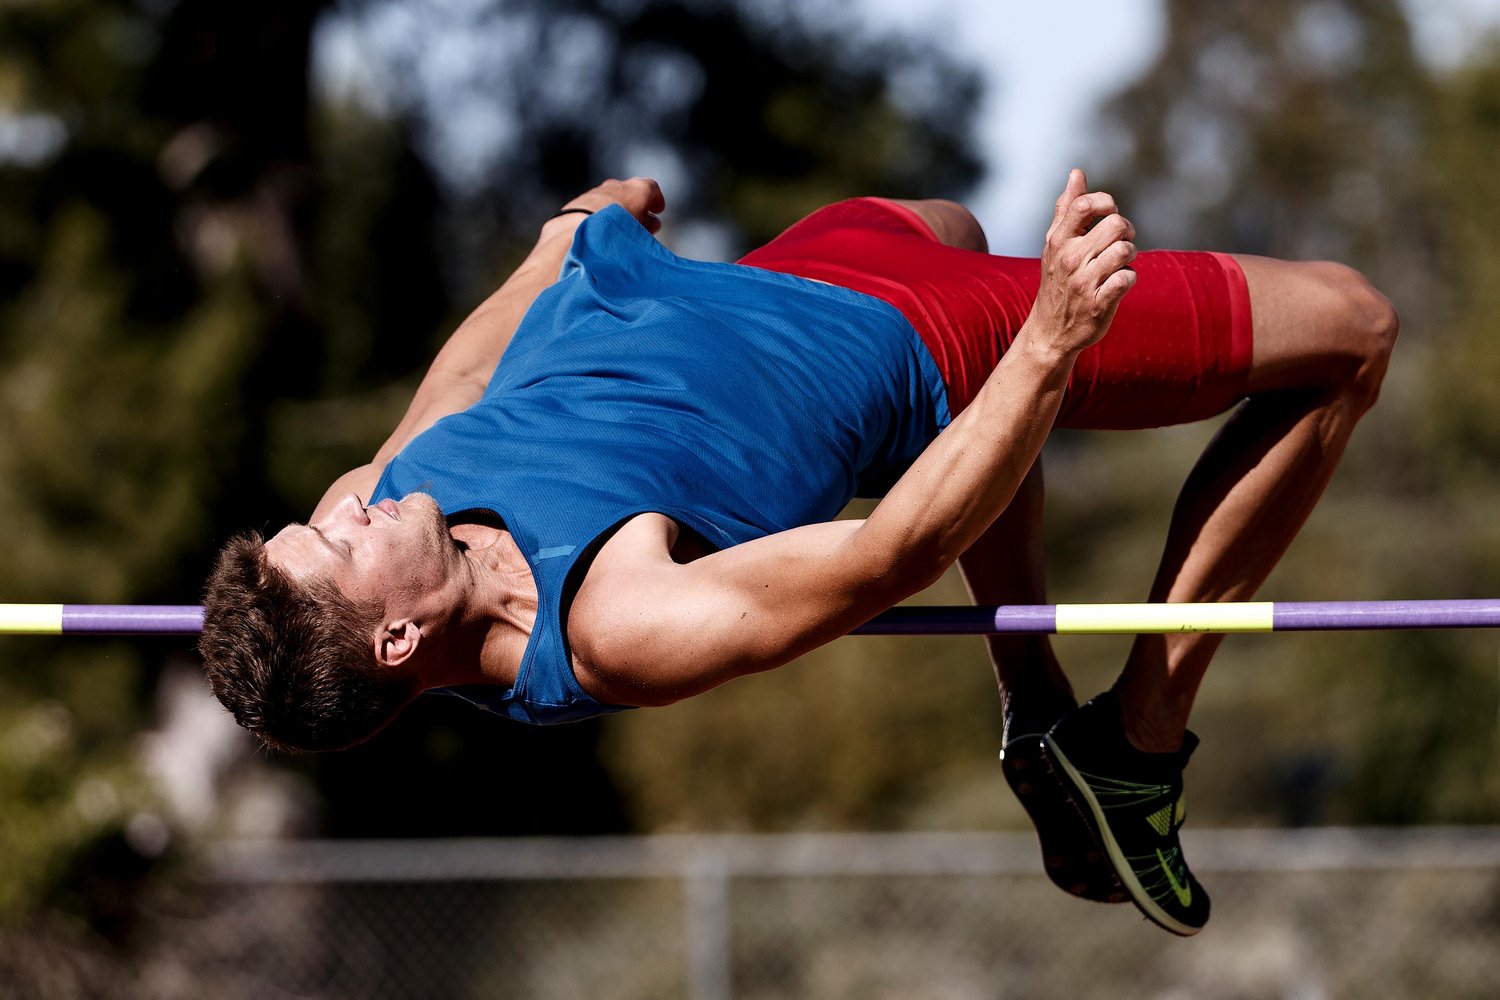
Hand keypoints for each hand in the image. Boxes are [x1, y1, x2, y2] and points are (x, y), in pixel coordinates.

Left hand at [551, 177, 665, 234]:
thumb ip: (649, 225)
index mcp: (639, 188)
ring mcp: (599, 190)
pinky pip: (596, 204)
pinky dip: (601, 213)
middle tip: (640, 223)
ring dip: (618, 210)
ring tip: (619, 230)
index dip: (656, 200)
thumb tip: (652, 224)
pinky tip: (600, 230)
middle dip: (636, 206)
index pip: (652, 189)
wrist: (580, 228)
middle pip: (631, 192)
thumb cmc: (618, 230)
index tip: (657, 210)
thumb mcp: (642, 231)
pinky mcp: (582, 199)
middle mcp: (619, 185)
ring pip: (613, 197)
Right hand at [1027, 169, 1136, 357]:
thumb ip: (1066, 208)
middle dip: (1126, 230)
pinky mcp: (1098, 304)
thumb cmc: (1056, 282)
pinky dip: (1130, 279)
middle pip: (1115, 225)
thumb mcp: (1055, 244)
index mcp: (1059, 242)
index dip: (1106, 203)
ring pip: (1125, 250)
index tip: (1108, 215)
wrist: (1049, 332)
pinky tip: (1120, 283)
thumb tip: (1077, 173)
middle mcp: (1070, 260)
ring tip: (1121, 263)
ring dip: (1130, 256)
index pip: (1085, 205)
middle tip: (1121, 241)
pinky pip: (1127, 279)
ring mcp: (1084, 283)